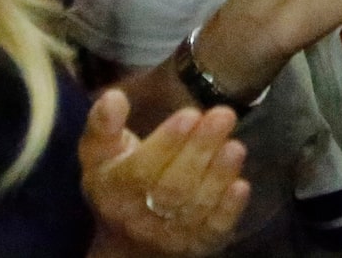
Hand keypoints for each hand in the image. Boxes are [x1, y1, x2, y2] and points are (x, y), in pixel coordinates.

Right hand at [80, 89, 251, 257]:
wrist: (129, 239)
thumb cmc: (118, 180)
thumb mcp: (100, 153)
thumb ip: (103, 125)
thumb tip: (113, 98)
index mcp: (112, 191)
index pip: (139, 171)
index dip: (165, 143)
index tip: (190, 114)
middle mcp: (139, 218)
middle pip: (172, 187)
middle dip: (199, 150)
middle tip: (223, 115)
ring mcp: (170, 235)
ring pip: (194, 207)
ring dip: (217, 176)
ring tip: (235, 145)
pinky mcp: (197, 244)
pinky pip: (213, 230)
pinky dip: (228, 210)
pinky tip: (241, 185)